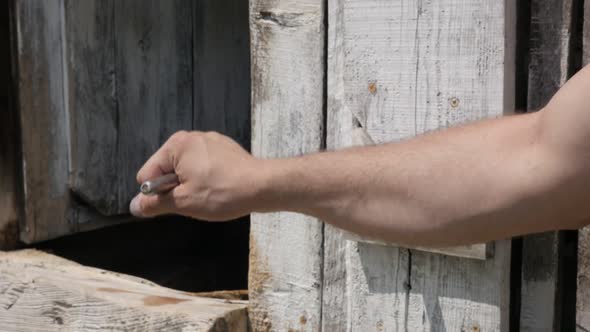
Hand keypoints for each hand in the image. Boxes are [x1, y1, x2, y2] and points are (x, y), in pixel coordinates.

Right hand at [130, 131, 262, 219]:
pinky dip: (208, 177)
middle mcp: (191, 137)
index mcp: (176, 145)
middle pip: (167, 170)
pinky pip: (204, 166)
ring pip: (187, 169)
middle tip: (197, 197)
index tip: (180, 199)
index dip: (158, 193)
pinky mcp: (224, 148)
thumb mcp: (183, 202)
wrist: (263, 186)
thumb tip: (135, 206)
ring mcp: (210, 141)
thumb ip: (155, 204)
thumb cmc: (222, 192)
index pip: (147, 174)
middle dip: (177, 187)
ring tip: (211, 193)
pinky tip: (222, 186)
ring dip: (192, 184)